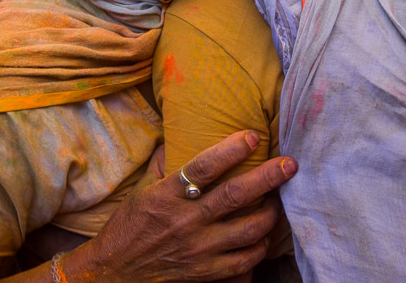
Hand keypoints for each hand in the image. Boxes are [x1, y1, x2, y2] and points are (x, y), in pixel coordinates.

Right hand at [65, 131, 296, 282]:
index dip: (231, 150)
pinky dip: (259, 247)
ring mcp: (198, 249)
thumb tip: (174, 136)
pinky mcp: (205, 272)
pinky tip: (263, 236)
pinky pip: (244, 261)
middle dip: (268, 177)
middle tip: (290, 164)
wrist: (115, 272)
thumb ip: (162, 164)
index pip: (204, 167)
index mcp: (167, 195)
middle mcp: (185, 221)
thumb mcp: (140, 190)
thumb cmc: (128, 227)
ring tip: (278, 201)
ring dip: (270, 213)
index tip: (253, 136)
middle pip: (235, 195)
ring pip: (248, 230)